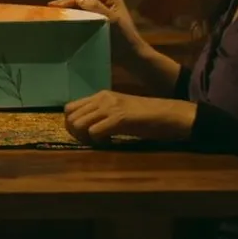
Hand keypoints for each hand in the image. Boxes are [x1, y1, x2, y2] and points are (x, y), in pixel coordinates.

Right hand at [49, 0, 146, 63]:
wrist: (131, 56)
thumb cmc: (124, 38)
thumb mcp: (112, 21)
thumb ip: (97, 8)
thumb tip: (79, 0)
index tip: (53, 5)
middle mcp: (106, 1)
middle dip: (67, 3)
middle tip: (50, 8)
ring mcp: (103, 11)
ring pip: (82, 7)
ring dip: (69, 9)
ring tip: (55, 13)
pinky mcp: (99, 21)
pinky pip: (84, 15)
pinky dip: (74, 17)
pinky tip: (65, 21)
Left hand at [62, 91, 195, 145]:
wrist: (168, 114)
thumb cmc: (146, 116)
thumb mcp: (118, 110)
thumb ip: (101, 114)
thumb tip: (83, 127)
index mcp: (100, 95)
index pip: (69, 108)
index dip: (71, 124)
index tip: (84, 135)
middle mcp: (102, 98)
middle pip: (70, 118)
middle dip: (76, 134)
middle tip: (92, 141)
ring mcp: (110, 107)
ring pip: (78, 124)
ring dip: (86, 138)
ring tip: (101, 141)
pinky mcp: (119, 118)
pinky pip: (94, 132)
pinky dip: (98, 142)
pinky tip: (110, 143)